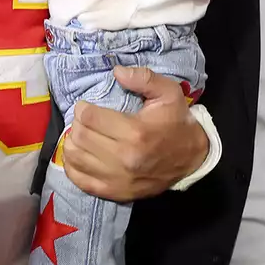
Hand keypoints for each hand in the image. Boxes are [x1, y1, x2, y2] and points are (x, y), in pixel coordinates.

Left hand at [62, 67, 207, 201]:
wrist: (192, 159)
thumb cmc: (176, 123)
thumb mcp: (169, 93)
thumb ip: (144, 78)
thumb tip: (116, 71)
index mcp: (136, 132)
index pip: (90, 118)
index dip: (83, 108)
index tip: (87, 106)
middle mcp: (124, 158)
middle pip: (80, 136)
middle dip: (78, 123)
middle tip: (85, 120)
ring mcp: (118, 179)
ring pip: (75, 157)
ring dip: (72, 142)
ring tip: (82, 135)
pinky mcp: (114, 192)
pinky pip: (79, 180)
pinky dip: (72, 166)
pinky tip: (79, 155)